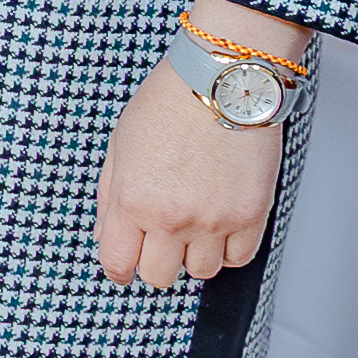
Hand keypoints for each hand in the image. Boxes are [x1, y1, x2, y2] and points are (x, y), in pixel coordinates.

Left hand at [92, 21, 297, 288]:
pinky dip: (228, 249)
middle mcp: (171, 218)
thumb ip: (109, 197)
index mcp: (132, 201)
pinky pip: (238, 259)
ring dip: (194, 254)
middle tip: (160, 239)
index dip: (119, 268)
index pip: (118, 264)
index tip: (125, 263)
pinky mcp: (250, 215)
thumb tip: (106, 236)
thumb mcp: (119, 146)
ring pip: (201, 273)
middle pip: (159, 277)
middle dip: (155, 261)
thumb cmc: (168, 103)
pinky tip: (220, 225)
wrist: (221, 81)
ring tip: (193, 224)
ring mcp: (213, 221)